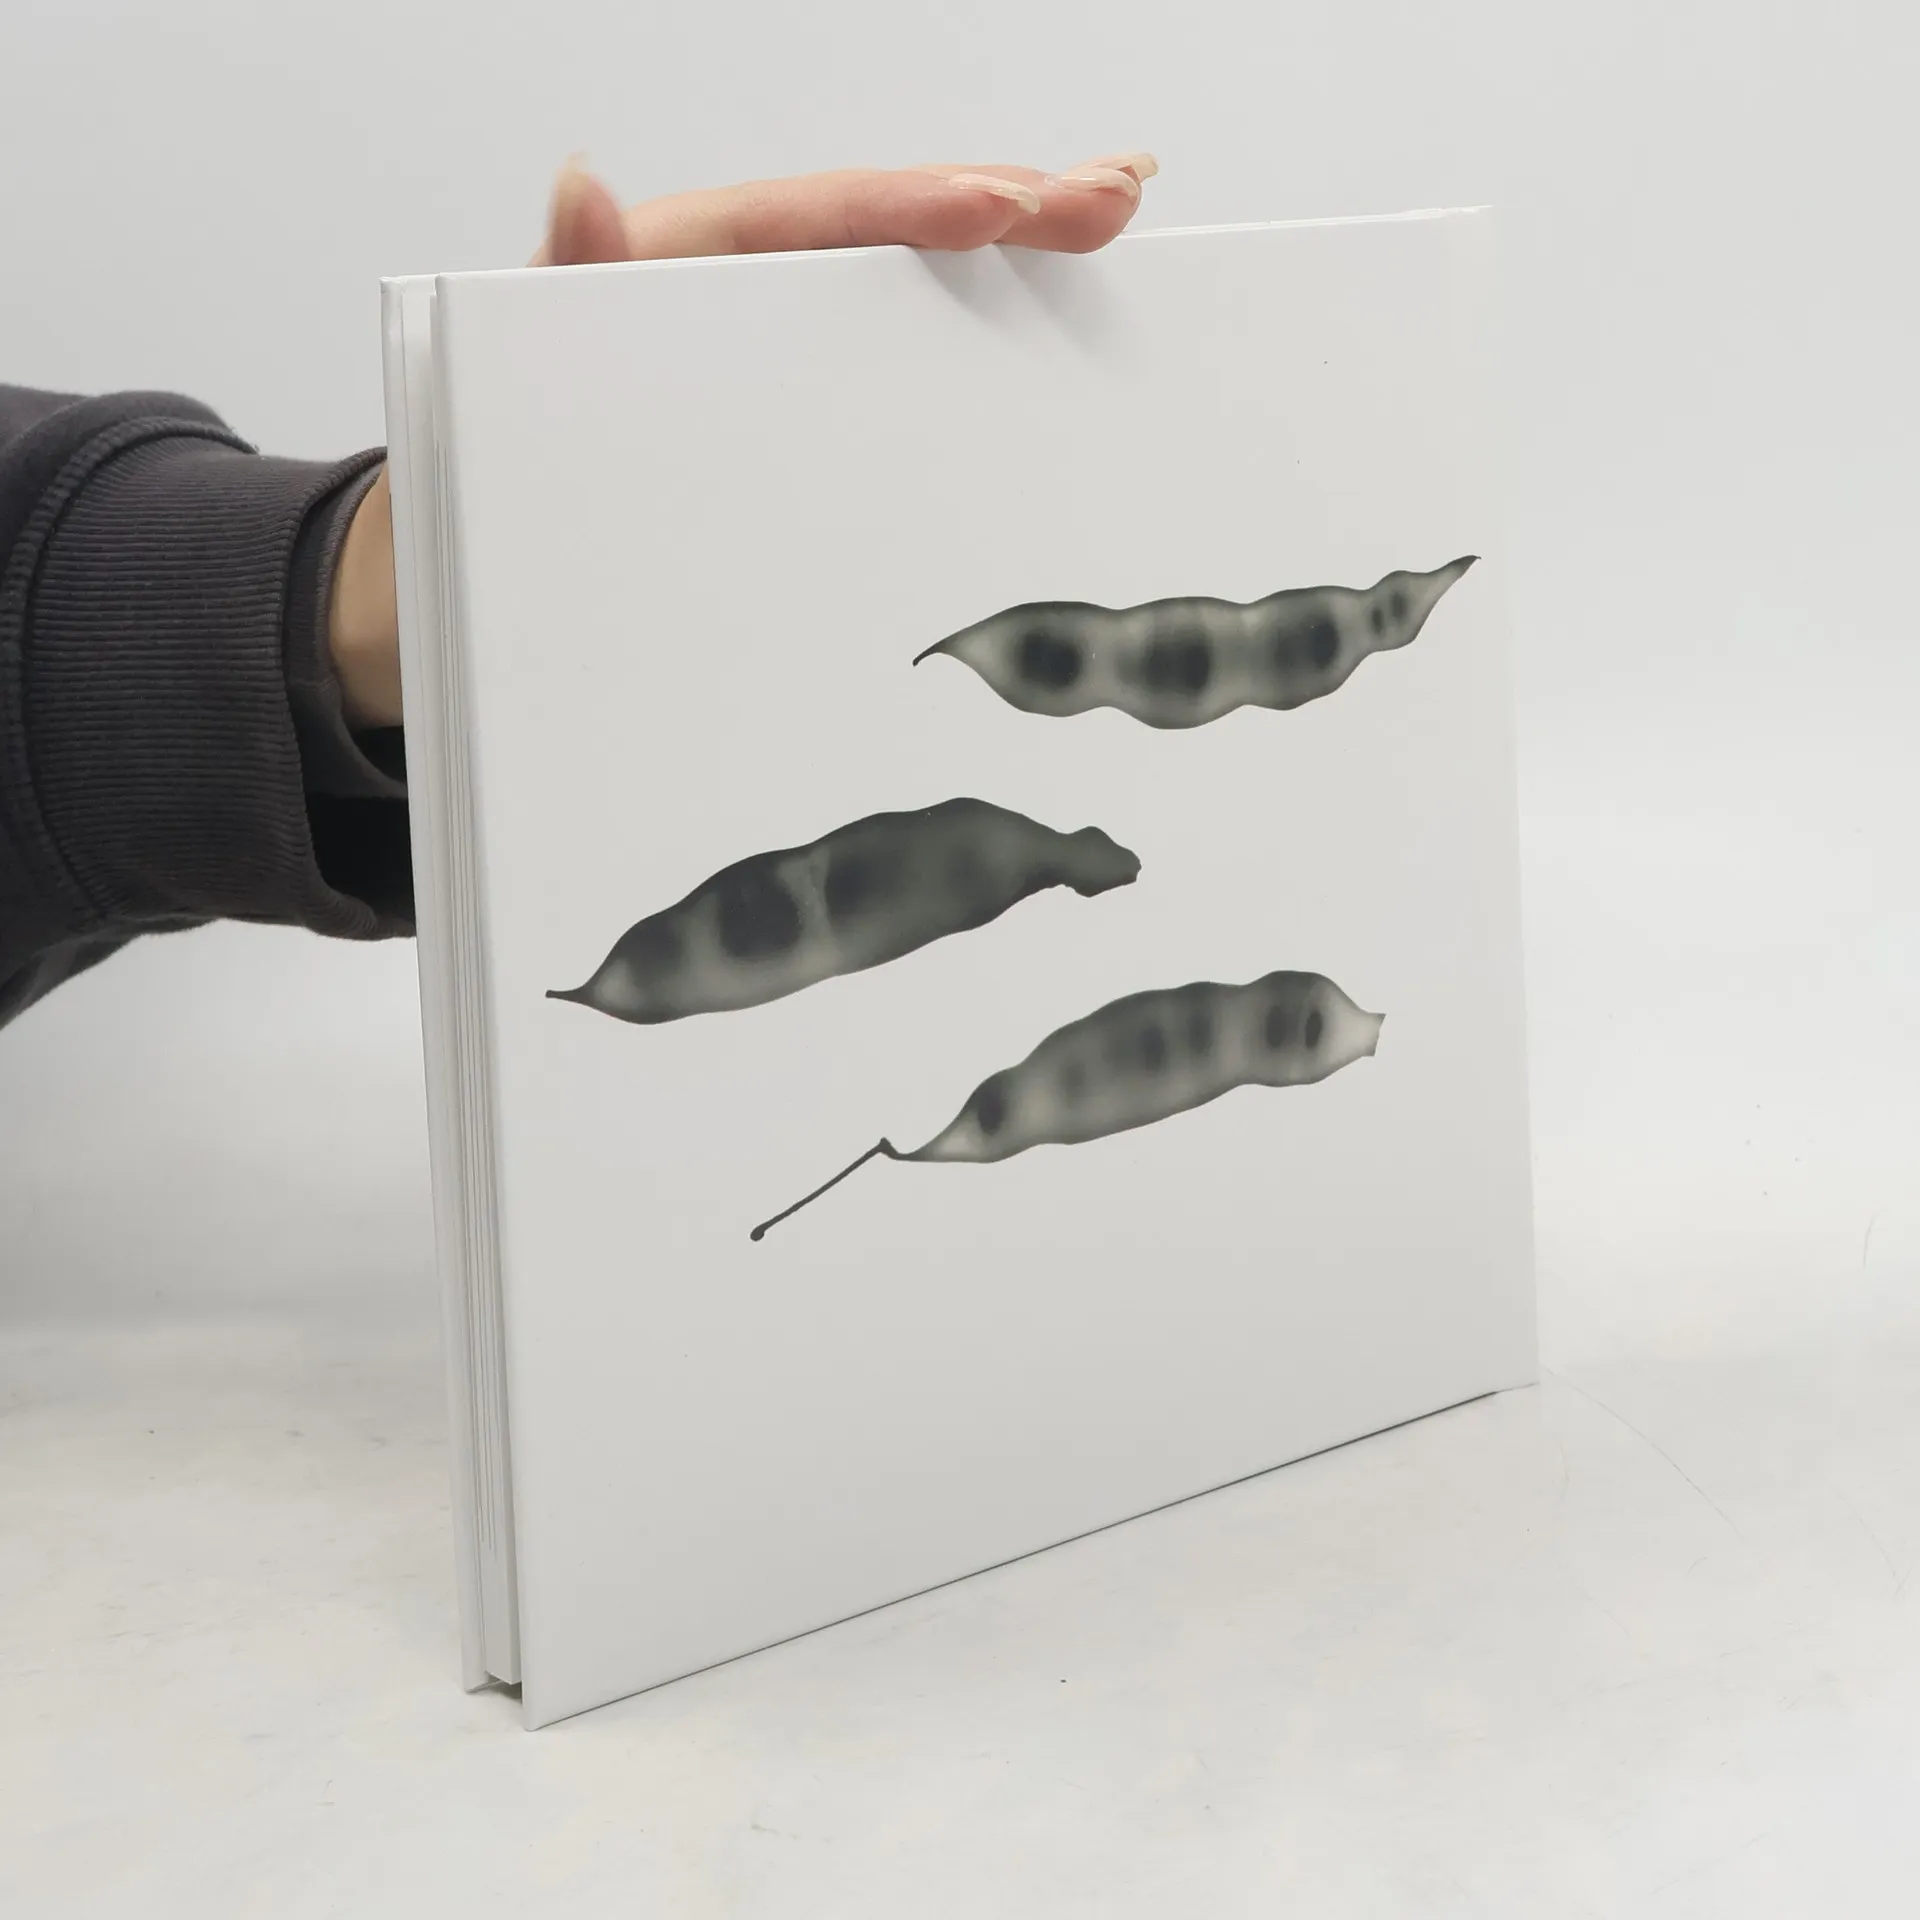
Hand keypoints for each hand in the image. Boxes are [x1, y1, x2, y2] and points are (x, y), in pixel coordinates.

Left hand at [327, 154, 1157, 727]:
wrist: (442, 604)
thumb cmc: (465, 490)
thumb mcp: (493, 379)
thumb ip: (553, 288)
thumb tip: (585, 185)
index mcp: (680, 276)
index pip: (819, 218)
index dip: (919, 207)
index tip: (1016, 205)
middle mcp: (741, 311)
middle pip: (888, 241)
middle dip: (1007, 209)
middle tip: (1116, 195)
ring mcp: (774, 382)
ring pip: (904, 313)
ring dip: (1009, 281)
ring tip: (1107, 244)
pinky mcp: (790, 453)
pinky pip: (889, 402)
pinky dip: (972, 381)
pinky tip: (1046, 374)